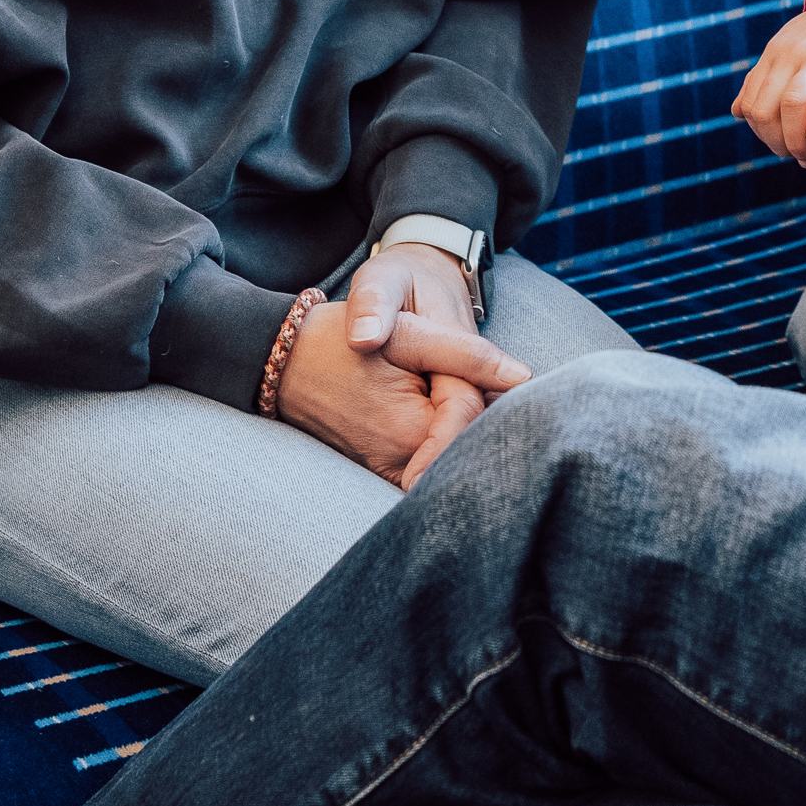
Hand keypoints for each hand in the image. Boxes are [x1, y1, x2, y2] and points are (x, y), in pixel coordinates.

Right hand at [279, 260, 530, 487]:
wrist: (281, 361)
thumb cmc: (339, 340)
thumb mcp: (407, 334)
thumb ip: (467, 355)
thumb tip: (524, 378)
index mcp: (411, 432)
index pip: (480, 420)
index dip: (486, 387)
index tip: (463, 365)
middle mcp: (401, 464)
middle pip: (469, 443)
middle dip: (479, 412)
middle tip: (456, 375)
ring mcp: (390, 471)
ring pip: (451, 452)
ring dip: (460, 425)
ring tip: (442, 387)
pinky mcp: (383, 469)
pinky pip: (428, 458)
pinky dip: (441, 436)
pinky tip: (432, 407)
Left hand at [732, 0, 805, 165]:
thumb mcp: (785, 51)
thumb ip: (761, 79)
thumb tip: (738, 111)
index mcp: (773, 55)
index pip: (752, 105)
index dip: (761, 134)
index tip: (779, 146)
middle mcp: (792, 55)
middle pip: (767, 109)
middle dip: (776, 142)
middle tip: (794, 154)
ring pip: (792, 103)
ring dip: (796, 140)